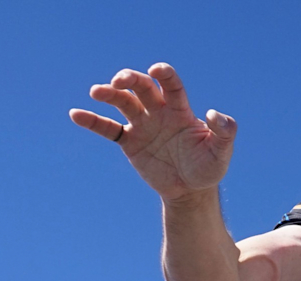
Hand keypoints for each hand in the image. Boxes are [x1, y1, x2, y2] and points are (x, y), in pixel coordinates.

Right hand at [68, 63, 236, 202]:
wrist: (191, 190)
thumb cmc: (208, 167)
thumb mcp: (221, 152)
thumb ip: (225, 132)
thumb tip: (214, 114)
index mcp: (180, 110)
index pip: (171, 85)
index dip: (164, 75)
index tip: (156, 70)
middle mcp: (158, 112)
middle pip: (141, 87)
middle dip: (130, 79)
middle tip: (119, 81)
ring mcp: (142, 125)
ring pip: (122, 103)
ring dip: (109, 94)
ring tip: (97, 92)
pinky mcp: (129, 142)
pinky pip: (108, 128)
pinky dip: (92, 121)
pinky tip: (76, 114)